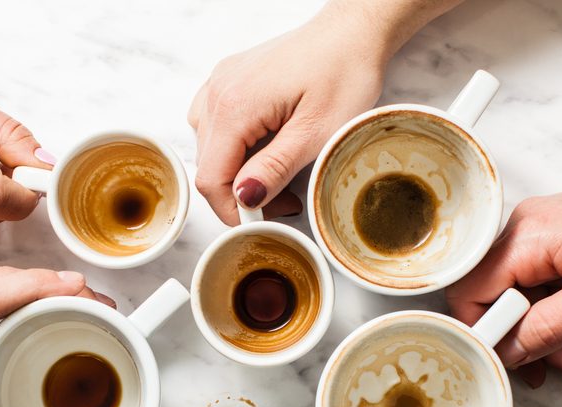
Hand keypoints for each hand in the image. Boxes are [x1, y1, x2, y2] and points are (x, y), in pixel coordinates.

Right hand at [188, 5, 389, 224]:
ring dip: (238, 170)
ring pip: (209, 148)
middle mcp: (217, 92)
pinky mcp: (229, 79)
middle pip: (208, 166)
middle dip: (241, 193)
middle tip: (285, 199)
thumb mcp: (316, 133)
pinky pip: (216, 124)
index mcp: (234, 107)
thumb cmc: (343, 73)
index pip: (211, 179)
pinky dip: (235, 146)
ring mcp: (220, 82)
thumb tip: (244, 199)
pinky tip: (265, 146)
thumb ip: (275, 168)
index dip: (234, 210)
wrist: (352, 32)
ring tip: (279, 174)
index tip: (266, 219)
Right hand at [447, 142, 561, 386]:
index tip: (510, 361)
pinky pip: (543, 285)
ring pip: (522, 296)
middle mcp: (526, 228)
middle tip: (555, 369)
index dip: (486, 332)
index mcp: (528, 236)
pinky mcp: (559, 240)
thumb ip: (549, 328)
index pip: (471, 291)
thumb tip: (507, 351)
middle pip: (497, 297)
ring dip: (550, 334)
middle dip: (526, 340)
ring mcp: (542, 232)